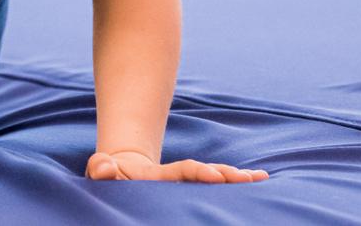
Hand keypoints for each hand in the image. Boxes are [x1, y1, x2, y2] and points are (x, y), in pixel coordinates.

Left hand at [85, 150, 267, 182]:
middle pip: (205, 173)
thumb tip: (103, 167)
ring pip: (213, 181)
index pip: (182, 171)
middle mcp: (175, 178)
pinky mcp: (185, 194)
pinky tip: (255, 181)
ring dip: (235, 179)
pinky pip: (210, 191)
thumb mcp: (100, 172)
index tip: (215, 175)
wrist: (118, 172)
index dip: (198, 172)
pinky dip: (231, 187)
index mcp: (157, 176)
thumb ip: (100, 169)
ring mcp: (182, 185)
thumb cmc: (109, 177)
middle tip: (248, 177)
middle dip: (226, 174)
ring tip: (260, 178)